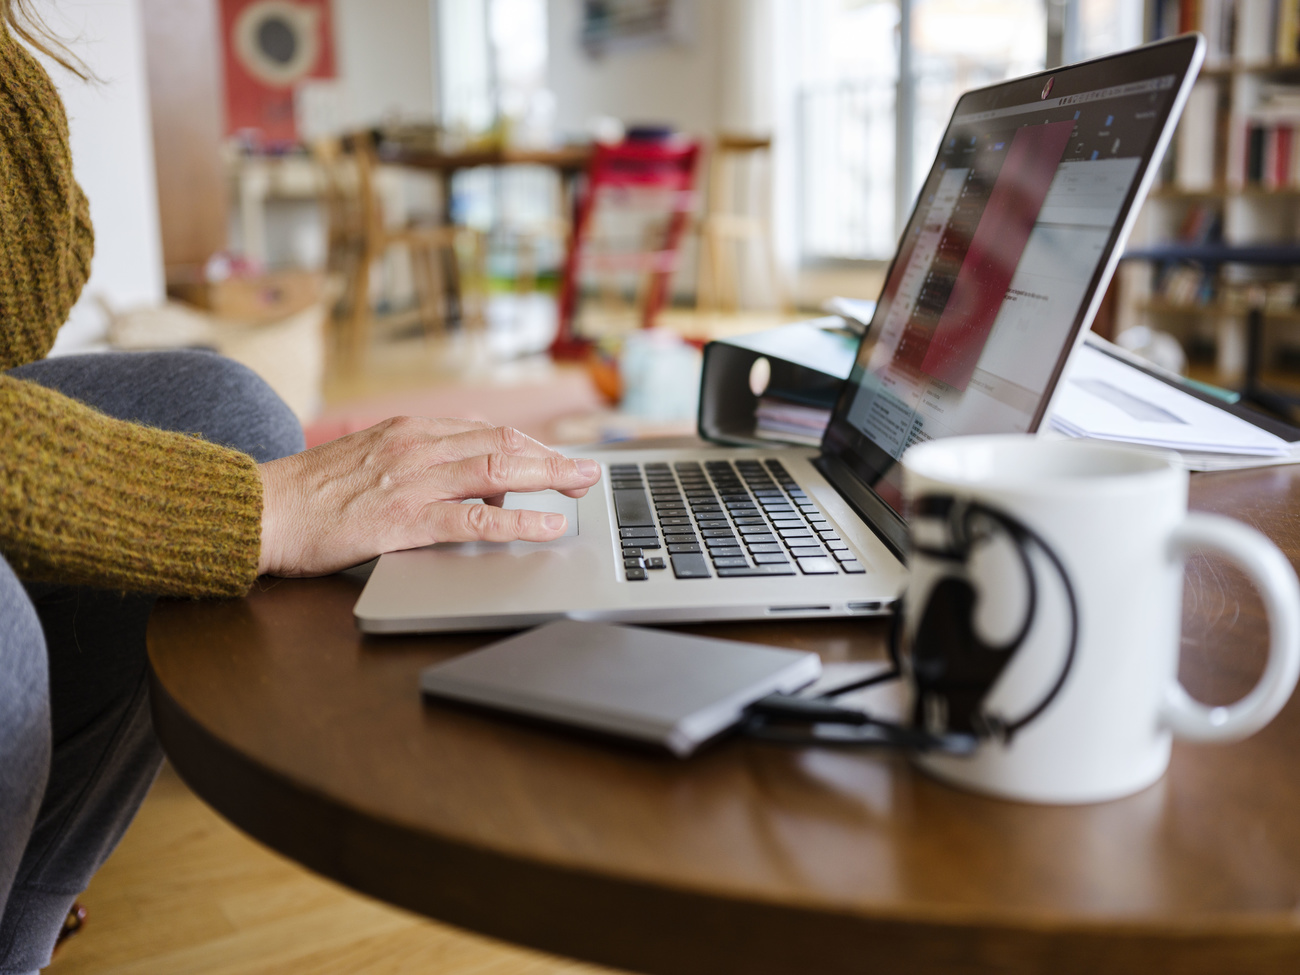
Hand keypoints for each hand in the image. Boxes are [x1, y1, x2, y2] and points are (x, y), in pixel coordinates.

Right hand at [257, 417, 600, 576]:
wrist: (259, 509)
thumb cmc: (311, 492)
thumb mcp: (370, 458)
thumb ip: (417, 462)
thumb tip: (466, 482)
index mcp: (411, 431)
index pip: (487, 431)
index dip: (531, 445)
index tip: (558, 458)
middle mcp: (418, 446)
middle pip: (504, 444)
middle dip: (553, 457)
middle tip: (588, 471)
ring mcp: (414, 481)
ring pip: (499, 471)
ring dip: (549, 478)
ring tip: (581, 489)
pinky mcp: (405, 520)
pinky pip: (475, 519)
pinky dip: (519, 520)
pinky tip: (547, 525)